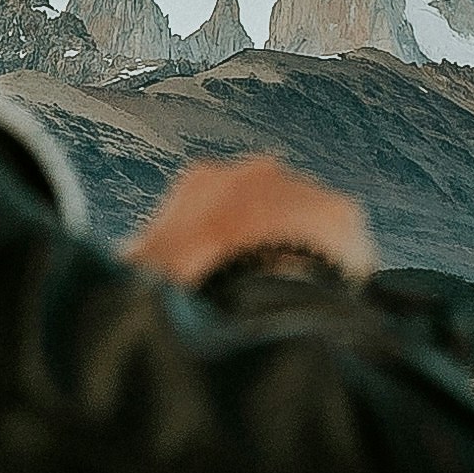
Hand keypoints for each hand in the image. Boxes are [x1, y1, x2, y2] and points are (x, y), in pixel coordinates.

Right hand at [125, 155, 377, 289]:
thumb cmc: (179, 281)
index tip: (218, 275)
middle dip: (260, 240)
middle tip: (257, 288)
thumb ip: (140, 259)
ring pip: (304, 223)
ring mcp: (300, 187)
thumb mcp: (140, 270)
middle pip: (260, 207)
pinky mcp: (341, 212)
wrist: (239, 289)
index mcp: (200, 181)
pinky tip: (324, 302)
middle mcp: (253, 170)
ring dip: (301, 253)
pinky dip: (337, 270)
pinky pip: (343, 244)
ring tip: (295, 301)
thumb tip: (130, 262)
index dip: (213, 245)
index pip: (209, 208)